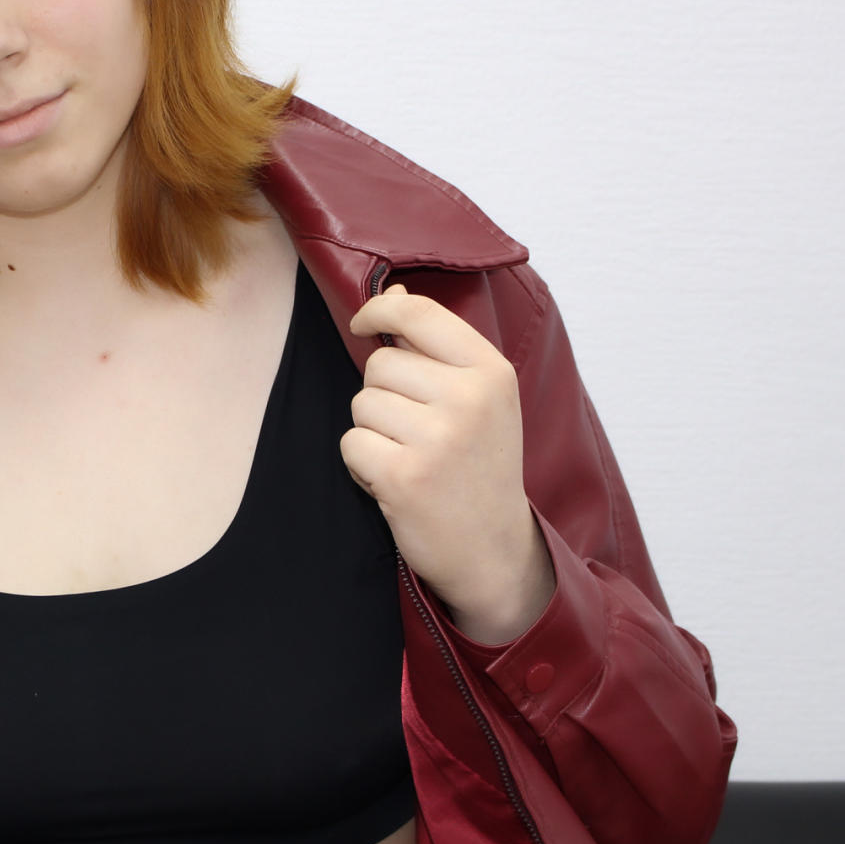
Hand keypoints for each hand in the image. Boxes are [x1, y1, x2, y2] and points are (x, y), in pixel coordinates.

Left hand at [341, 283, 555, 643]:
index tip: (364, 325)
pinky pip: (351, 444)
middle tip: (416, 432)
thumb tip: (390, 294)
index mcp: (491, 373)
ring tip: (410, 458)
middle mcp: (469, 400)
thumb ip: (434, 346)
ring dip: (373, 432)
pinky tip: (396, 481)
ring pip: (362, 404)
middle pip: (380, 364)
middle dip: (382, 395)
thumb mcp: (479, 399)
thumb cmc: (479, 467)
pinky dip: (362, 464)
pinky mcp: (403, 476)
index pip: (419, 314)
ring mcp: (437, 439)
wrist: (493, 550)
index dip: (379, 311)